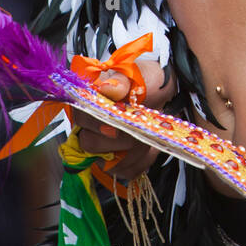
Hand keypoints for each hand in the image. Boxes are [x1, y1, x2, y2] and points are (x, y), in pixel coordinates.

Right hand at [70, 58, 175, 181]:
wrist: (163, 93)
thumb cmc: (146, 81)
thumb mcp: (138, 75)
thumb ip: (121, 81)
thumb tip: (107, 88)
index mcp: (89, 103)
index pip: (82, 118)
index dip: (98, 123)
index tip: (119, 119)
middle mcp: (90, 127)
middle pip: (91, 145)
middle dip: (122, 138)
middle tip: (139, 124)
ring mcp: (102, 147)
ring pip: (111, 162)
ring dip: (136, 149)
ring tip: (148, 131)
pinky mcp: (118, 161)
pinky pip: (126, 170)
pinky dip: (143, 159)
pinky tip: (150, 144)